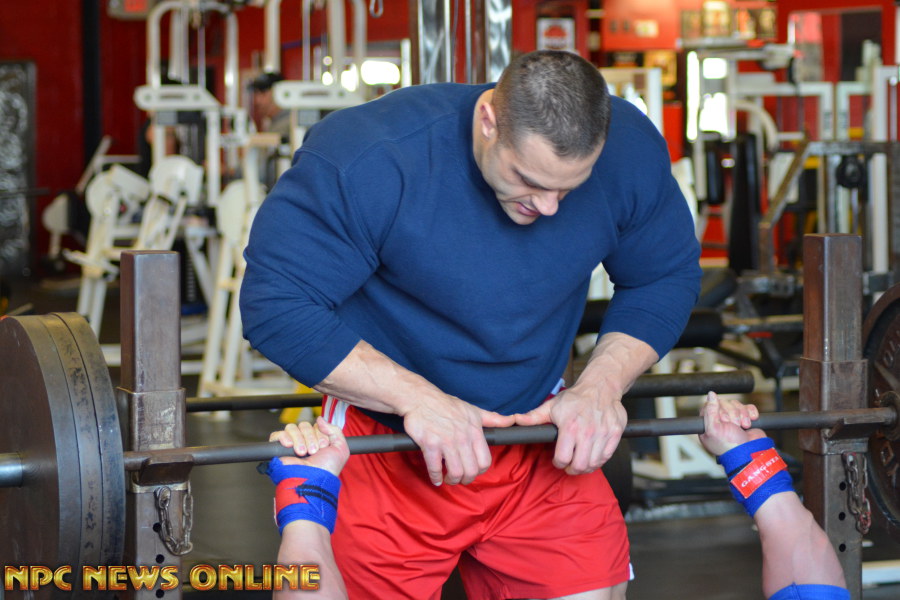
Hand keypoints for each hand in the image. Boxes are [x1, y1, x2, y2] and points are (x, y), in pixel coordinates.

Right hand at [270, 417, 349, 476]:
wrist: (313, 480)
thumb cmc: (327, 469)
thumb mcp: (340, 448)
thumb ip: (334, 430)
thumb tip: (320, 419)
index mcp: (317, 441)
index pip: (315, 425)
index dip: (320, 434)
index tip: (324, 446)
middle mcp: (304, 442)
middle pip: (304, 425)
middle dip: (311, 437)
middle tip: (314, 451)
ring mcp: (291, 445)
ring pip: (292, 428)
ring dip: (300, 439)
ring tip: (303, 453)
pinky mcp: (278, 450)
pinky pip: (277, 435)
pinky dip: (284, 437)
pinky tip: (290, 445)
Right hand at [401, 393, 515, 485]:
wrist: (421, 398)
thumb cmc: (447, 405)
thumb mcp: (473, 410)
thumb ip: (493, 419)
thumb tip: (511, 421)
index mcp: (475, 431)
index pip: (485, 461)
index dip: (479, 471)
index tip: (472, 471)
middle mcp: (463, 438)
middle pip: (471, 471)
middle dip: (465, 479)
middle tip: (458, 478)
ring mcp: (446, 441)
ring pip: (455, 472)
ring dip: (451, 480)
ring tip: (447, 478)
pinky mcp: (430, 444)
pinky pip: (434, 468)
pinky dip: (435, 477)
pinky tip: (435, 478)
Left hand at [514, 387, 625, 473]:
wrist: (600, 387)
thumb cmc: (575, 398)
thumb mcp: (551, 406)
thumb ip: (533, 417)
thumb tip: (517, 421)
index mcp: (570, 427)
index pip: (562, 458)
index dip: (558, 463)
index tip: (558, 461)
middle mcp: (588, 432)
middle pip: (579, 465)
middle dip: (571, 469)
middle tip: (569, 466)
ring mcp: (603, 434)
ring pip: (594, 464)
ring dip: (585, 467)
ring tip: (580, 462)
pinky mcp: (615, 434)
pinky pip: (606, 457)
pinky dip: (598, 461)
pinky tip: (592, 456)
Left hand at [698, 392, 764, 456]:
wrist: (750, 453)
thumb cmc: (730, 446)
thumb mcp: (714, 429)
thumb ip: (710, 410)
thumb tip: (710, 394)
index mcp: (709, 424)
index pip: (711, 405)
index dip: (719, 410)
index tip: (724, 420)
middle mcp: (720, 421)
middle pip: (725, 403)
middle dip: (733, 414)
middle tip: (735, 426)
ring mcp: (734, 420)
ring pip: (737, 405)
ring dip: (742, 415)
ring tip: (744, 426)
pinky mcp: (746, 419)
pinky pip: (748, 407)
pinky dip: (751, 413)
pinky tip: (752, 421)